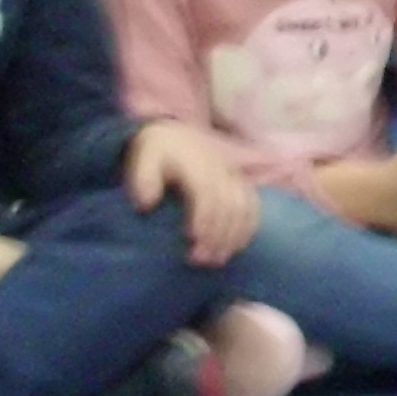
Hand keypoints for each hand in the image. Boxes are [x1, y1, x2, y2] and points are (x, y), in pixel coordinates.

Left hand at [126, 121, 260, 266]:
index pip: (207, 194)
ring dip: (233, 236)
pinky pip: (253, 205)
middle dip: (218, 236)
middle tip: (201, 261)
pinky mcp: (241, 182)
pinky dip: (248, 227)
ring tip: (218, 259)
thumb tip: (146, 204)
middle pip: (228, 205)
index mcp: (197, 164)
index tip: (193, 242)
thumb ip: (143, 180)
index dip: (204, 220)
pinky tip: (237, 246)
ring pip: (243, 208)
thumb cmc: (156, 152)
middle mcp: (220, 169)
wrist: (174, 134)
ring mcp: (234, 175)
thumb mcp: (142, 158)